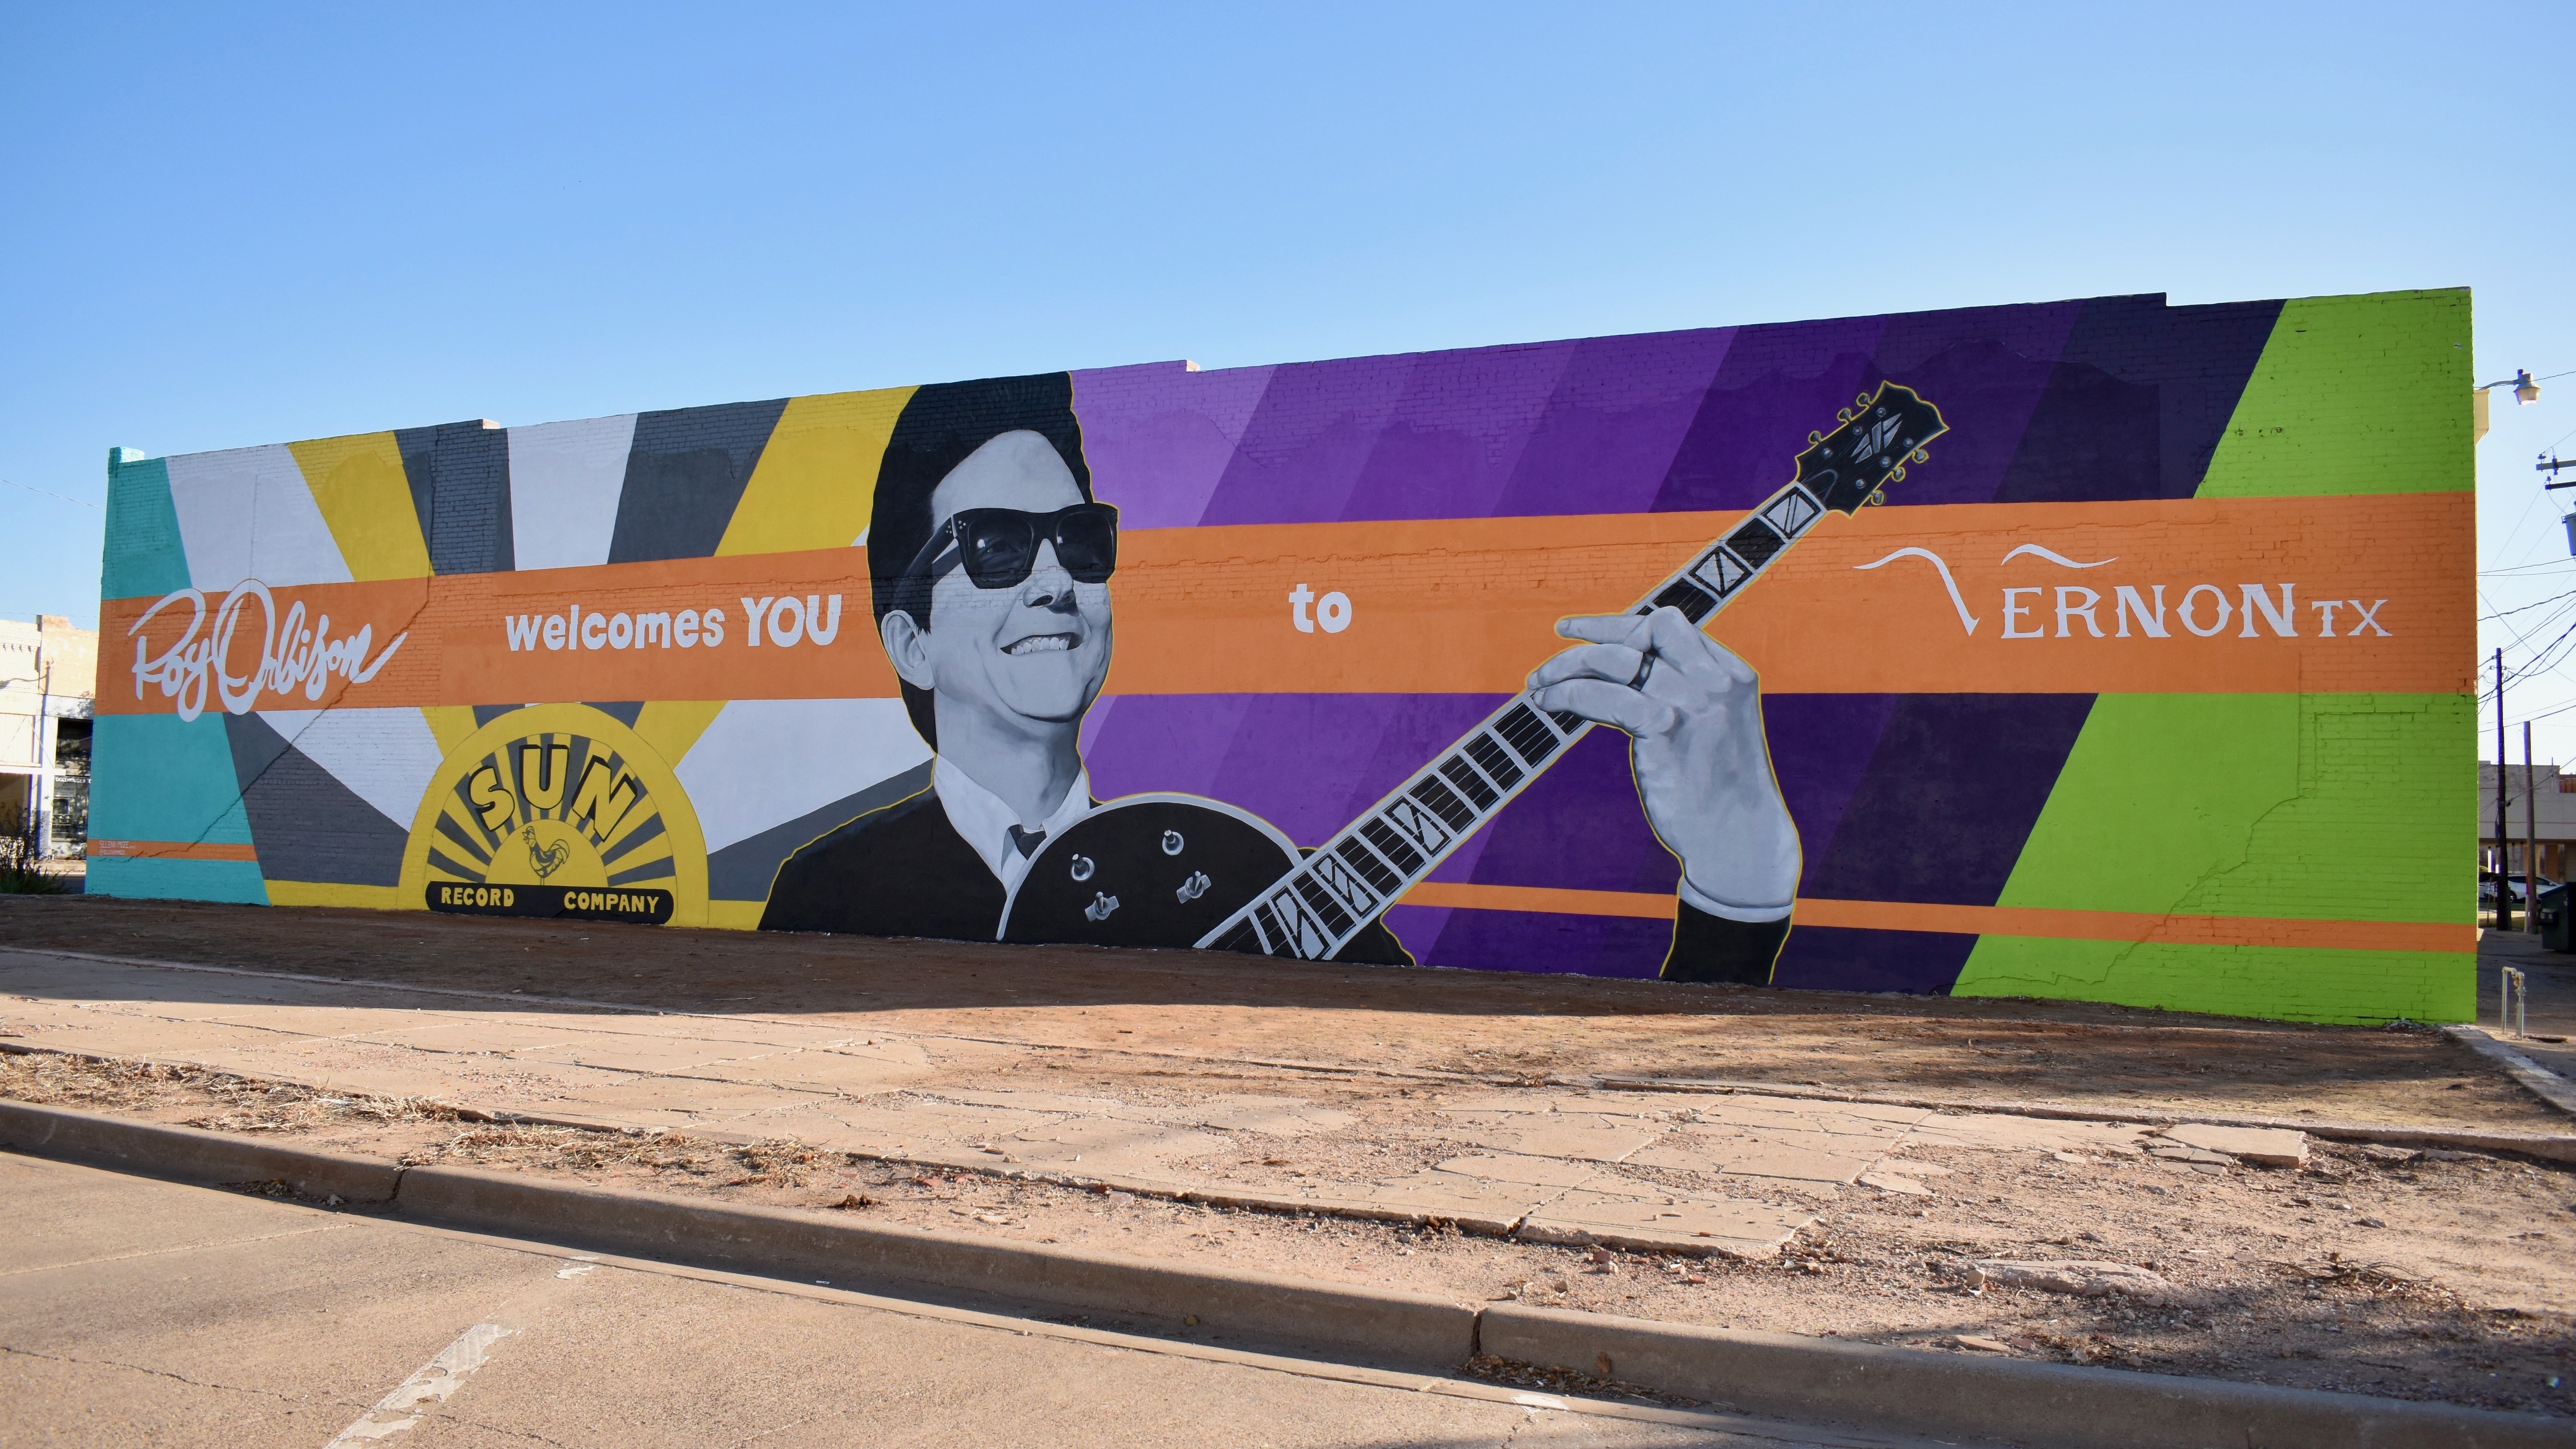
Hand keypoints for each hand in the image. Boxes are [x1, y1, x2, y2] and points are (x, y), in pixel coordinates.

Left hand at [1527, 607, 1797, 916]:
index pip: (1667, 625)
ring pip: (1616, 661)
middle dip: (1590, 639)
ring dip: (1567, 668)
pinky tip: (1551, 705)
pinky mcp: (1665, 730)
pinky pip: (1605, 696)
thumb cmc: (1717, 790)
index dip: (1616, 624)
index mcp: (1730, 673)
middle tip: (1550, 666)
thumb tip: (1616, 670)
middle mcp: (1714, 680)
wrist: (1737, 839)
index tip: (1574, 631)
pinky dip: (1569, 695)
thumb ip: (1681, 693)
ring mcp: (1692, 703)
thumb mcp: (1709, 727)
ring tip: (1539, 686)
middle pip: (1644, 631)